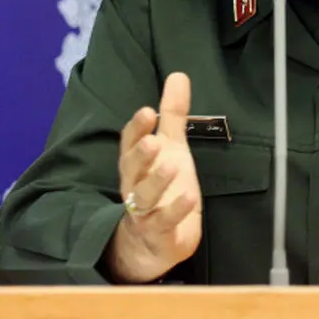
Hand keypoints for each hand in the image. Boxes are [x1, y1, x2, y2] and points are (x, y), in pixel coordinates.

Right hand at [105, 73, 202, 283]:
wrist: (153, 242)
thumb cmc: (162, 187)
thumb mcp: (171, 148)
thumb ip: (173, 114)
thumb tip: (178, 75)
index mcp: (136, 163)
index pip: (129, 144)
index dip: (136, 128)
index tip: (147, 111)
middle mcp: (134, 186)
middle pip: (131, 169)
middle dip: (140, 154)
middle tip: (152, 140)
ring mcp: (144, 211)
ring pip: (143, 197)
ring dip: (156, 181)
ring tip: (171, 166)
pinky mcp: (159, 233)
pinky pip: (163, 222)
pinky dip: (175, 211)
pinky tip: (189, 197)